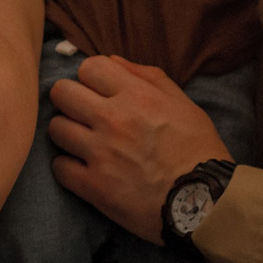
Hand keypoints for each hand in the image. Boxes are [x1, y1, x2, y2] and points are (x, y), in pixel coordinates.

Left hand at [47, 56, 228, 243]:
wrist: (206, 201)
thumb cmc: (199, 150)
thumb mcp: (184, 104)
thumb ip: (149, 78)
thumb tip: (114, 61)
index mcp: (137, 96)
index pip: (89, 67)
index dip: (91, 77)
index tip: (98, 91)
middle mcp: (113, 119)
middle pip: (62, 93)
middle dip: (70, 99)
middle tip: (83, 114)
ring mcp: (100, 153)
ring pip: (56, 129)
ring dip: (67, 133)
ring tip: (82, 142)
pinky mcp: (94, 186)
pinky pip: (59, 167)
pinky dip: (68, 167)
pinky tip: (83, 169)